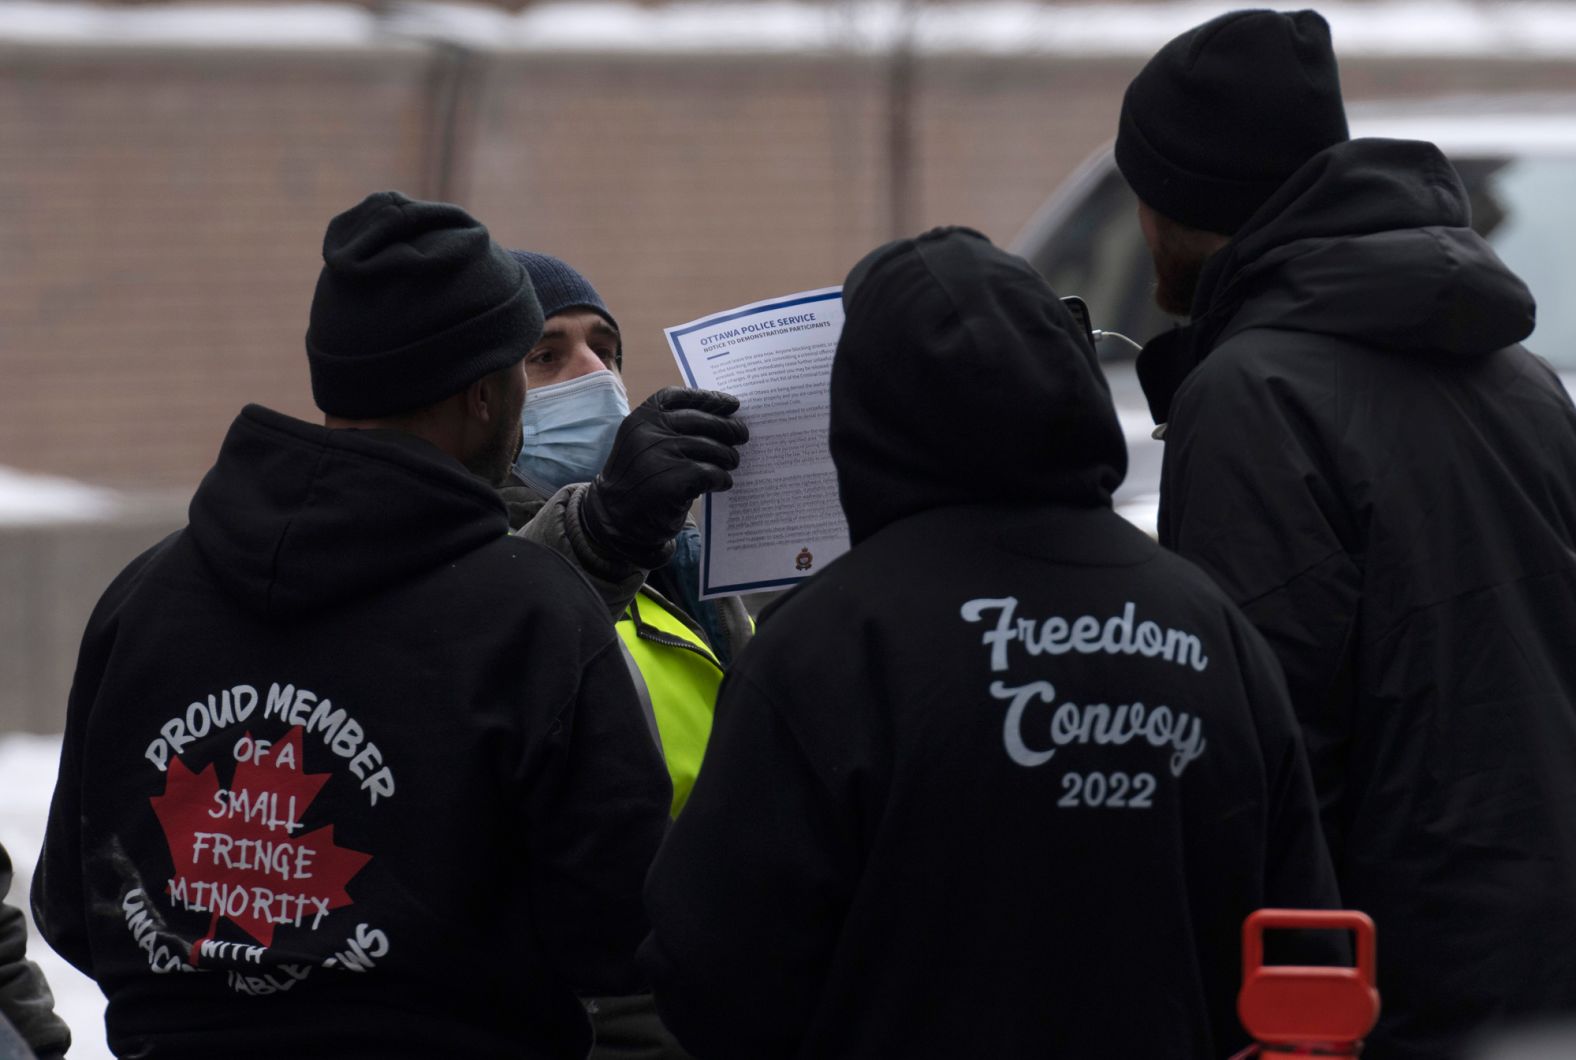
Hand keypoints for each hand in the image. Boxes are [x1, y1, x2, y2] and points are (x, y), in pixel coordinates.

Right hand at [581, 387, 748, 568]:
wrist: (615, 519)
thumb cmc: (639, 479)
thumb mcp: (644, 444)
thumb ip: (670, 428)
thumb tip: (721, 418)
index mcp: (642, 417)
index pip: (681, 398)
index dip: (709, 398)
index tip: (732, 404)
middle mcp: (649, 431)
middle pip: (702, 421)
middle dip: (727, 428)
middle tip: (742, 436)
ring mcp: (659, 455)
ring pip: (711, 447)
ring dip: (727, 456)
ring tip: (732, 463)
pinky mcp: (672, 481)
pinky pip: (710, 472)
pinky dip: (721, 478)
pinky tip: (722, 483)